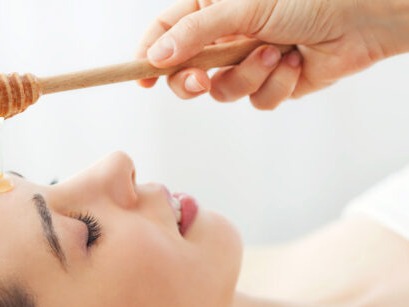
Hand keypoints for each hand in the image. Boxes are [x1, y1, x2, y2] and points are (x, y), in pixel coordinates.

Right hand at [135, 0, 408, 109]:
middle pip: (186, 72)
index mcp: (212, 9)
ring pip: (223, 91)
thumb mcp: (243, 6)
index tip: (142, 78)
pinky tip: (295, 64)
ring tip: (278, 52)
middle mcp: (226, 37)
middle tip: (202, 81)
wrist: (362, 19)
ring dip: (249, 76)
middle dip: (194, 81)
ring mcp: (247, 62)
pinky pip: (255, 100)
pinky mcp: (270, 84)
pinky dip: (275, 85)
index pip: (166, 33)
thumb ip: (196, 31)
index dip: (149, 57)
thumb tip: (156, 56)